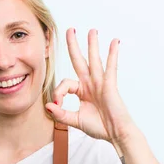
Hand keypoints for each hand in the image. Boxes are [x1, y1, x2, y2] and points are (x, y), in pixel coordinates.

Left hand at [45, 28, 135, 143]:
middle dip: (74, 45)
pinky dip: (112, 54)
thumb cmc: (100, 127)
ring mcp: (101, 83)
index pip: (65, 84)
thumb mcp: (75, 121)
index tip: (57, 104)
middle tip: (70, 30)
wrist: (116, 134)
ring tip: (92, 30)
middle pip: (79, 60)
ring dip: (92, 44)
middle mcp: (91, 84)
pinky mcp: (110, 85)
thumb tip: (48, 106)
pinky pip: (111, 67)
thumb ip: (61, 114)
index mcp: (82, 91)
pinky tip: (114, 42)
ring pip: (94, 60)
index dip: (58, 92)